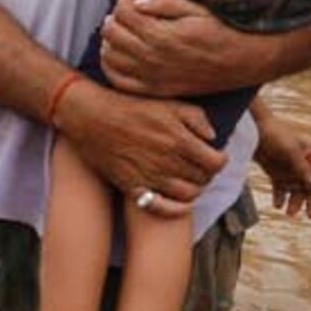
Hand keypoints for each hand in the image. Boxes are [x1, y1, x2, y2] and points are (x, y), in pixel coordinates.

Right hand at [65, 86, 223, 211]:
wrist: (92, 117)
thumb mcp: (168, 102)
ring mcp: (151, 177)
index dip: (219, 160)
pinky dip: (177, 208)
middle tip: (199, 165)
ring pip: (188, 195)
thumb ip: (197, 118)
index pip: (216, 162)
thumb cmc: (130, 106)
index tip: (214, 155)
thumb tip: (213, 137)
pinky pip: (163, 207)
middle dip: (206, 173)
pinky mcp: (134, 187)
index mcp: (179, 139)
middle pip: (203, 179)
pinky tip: (181, 201)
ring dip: (194, 188)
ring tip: (188, 178)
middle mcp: (168, 161)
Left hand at [97, 0, 275, 102]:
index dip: (122, 0)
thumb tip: (137, 2)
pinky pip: (120, 82)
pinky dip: (111, 67)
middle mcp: (153, 59)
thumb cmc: (221, 31)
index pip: (124, 15)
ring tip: (120, 31)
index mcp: (162, 36)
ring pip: (111, 58)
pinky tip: (117, 55)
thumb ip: (164, 3)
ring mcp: (153, 77)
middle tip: (123, 12)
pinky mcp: (157, 90)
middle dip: (113, 18)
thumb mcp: (196, 9)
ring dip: (108, 41)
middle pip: (112, 35)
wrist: (243, 61)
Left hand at [251, 116, 310, 218]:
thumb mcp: (291, 151)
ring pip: (297, 192)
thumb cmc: (276, 135)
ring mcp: (290, 171)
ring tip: (289, 213)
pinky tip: (277, 205)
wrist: (253, 129)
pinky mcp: (277, 174)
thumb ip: (303, 168)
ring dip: (296, 203)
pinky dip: (280, 198)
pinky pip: (281, 190)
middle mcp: (304, 166)